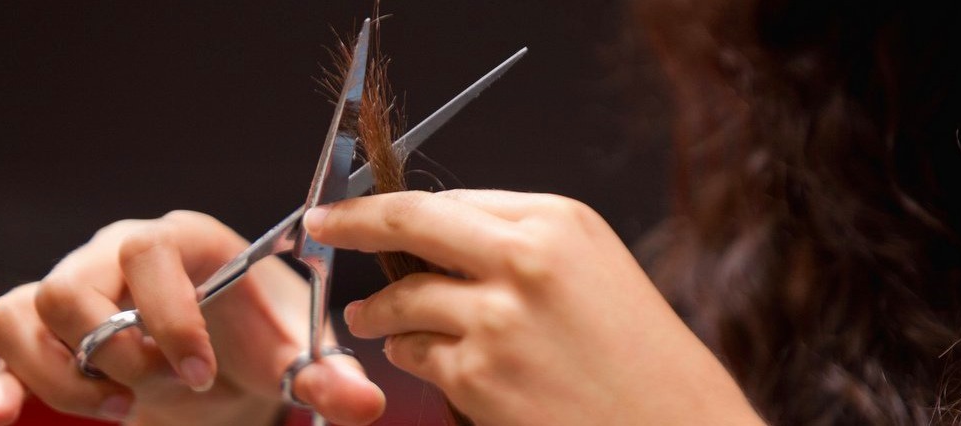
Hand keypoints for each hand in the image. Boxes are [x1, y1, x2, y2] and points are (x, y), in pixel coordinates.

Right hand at [0, 211, 385, 424]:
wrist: (218, 352)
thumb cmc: (254, 337)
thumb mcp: (293, 358)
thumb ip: (326, 378)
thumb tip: (364, 405)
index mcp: (185, 239)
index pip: (152, 250)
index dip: (169, 315)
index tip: (201, 373)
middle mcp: (118, 249)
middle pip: (74, 283)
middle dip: (115, 351)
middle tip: (160, 390)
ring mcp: (74, 283)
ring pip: (26, 308)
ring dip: (62, 372)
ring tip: (117, 408)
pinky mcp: (42, 325)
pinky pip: (1, 330)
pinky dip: (3, 377)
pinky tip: (3, 416)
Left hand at [304, 190, 760, 424]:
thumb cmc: (641, 356)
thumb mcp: (593, 268)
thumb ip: (518, 243)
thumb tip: (435, 236)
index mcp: (556, 220)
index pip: (449, 198)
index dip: (393, 204)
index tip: (356, 207)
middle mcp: (524, 258)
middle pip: (408, 220)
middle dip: (351, 221)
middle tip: (319, 224)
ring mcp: (498, 318)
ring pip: (401, 299)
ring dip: (375, 313)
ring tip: (366, 321)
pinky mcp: (480, 376)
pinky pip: (415, 357)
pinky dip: (410, 359)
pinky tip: (422, 363)